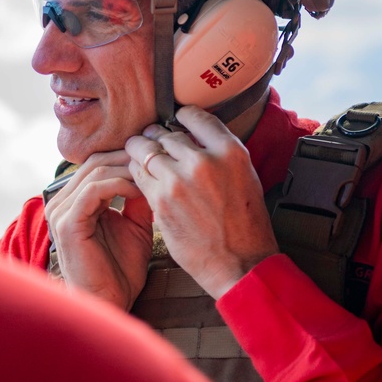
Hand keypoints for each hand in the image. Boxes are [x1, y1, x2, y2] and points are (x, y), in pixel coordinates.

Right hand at [44, 150, 153, 310]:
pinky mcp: (67, 223)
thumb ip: (137, 199)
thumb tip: (151, 171)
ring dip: (127, 169)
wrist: (111, 304)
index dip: (127, 156)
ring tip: (152, 173)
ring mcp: (61, 211)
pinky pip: (93, 191)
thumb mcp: (135, 226)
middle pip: (95, 161)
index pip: (98, 163)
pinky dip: (119, 185)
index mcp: (74, 201)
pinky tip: (140, 189)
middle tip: (157, 158)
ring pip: (95, 171)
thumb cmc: (121, 272)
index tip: (157, 156)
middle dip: (128, 157)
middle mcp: (62, 202)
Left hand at [125, 106, 278, 299]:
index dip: (181, 117)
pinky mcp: (161, 200)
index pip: (195, 116)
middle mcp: (203, 162)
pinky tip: (138, 174)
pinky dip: (135, 171)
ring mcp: (179, 181)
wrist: (239, 264)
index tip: (175, 121)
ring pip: (146, 150)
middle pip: (166, 134)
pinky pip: (138, 174)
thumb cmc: (245, 223)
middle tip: (153, 140)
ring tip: (139, 153)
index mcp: (230, 152)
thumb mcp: (245, 176)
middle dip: (157, 136)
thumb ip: (219, 153)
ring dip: (140, 150)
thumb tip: (193, 134)